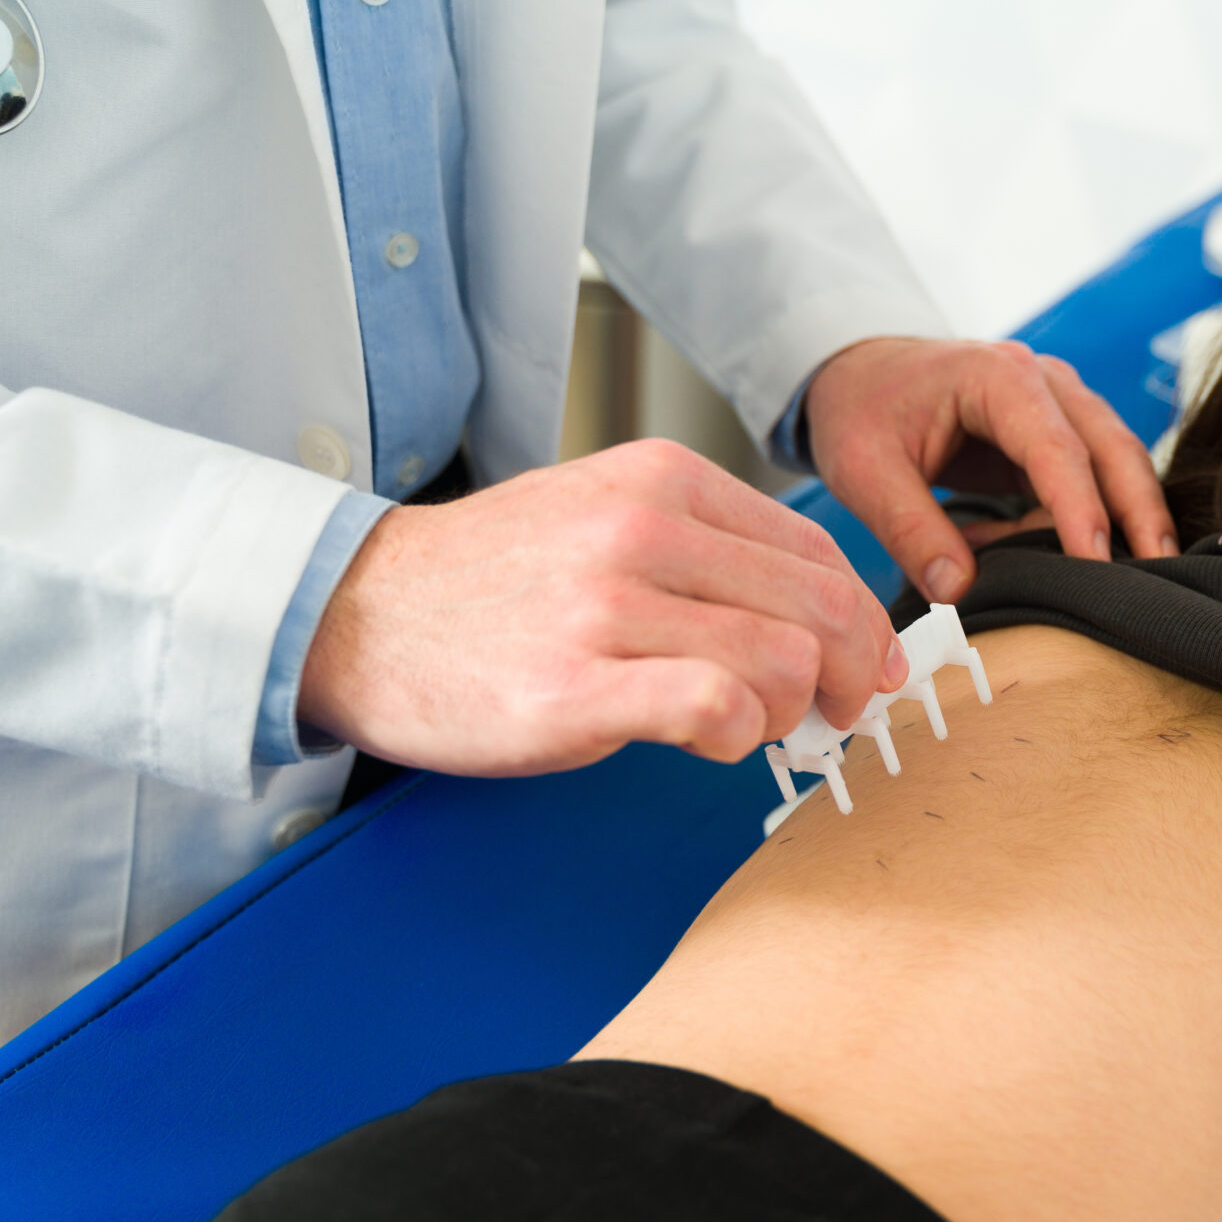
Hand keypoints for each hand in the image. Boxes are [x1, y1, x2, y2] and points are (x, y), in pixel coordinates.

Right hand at [299, 440, 905, 773]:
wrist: (356, 614)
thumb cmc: (491, 583)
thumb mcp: (604, 517)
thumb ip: (707, 550)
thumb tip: (819, 616)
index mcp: (661, 481)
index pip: (817, 551)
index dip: (862, 622)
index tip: (865, 668)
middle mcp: (641, 529)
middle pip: (820, 608)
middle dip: (846, 675)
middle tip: (827, 714)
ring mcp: (607, 606)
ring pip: (782, 660)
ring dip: (787, 712)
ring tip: (745, 726)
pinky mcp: (576, 686)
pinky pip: (716, 706)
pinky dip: (739, 734)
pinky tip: (711, 740)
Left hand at [806, 336, 1178, 601]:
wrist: (859, 371)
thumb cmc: (861, 409)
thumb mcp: (865, 471)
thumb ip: (911, 530)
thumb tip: (958, 592)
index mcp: (999, 377)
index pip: (1058, 448)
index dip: (1081, 510)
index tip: (1097, 565)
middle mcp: (1044, 383)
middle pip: (1113, 449)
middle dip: (1141, 513)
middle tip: (1160, 579)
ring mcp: (1058, 405)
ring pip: (1117, 463)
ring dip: (1124, 520)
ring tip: (1122, 583)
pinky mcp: (1056, 434)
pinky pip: (1090, 480)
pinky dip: (1084, 522)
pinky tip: (1058, 562)